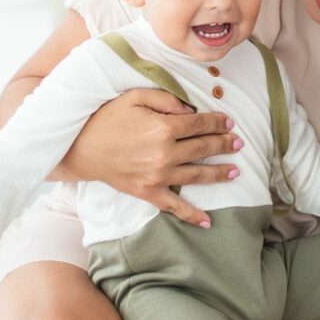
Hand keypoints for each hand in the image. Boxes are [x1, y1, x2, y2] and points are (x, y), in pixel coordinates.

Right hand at [62, 88, 241, 226]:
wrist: (81, 148)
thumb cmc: (108, 119)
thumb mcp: (135, 97)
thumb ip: (166, 99)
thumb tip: (191, 110)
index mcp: (163, 127)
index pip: (200, 124)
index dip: (218, 122)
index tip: (229, 122)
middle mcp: (165, 153)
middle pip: (204, 148)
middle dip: (224, 144)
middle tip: (238, 142)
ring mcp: (158, 176)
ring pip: (197, 175)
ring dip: (219, 173)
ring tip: (235, 171)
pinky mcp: (148, 192)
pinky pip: (175, 206)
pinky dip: (192, 215)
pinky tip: (208, 222)